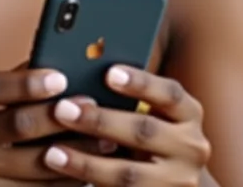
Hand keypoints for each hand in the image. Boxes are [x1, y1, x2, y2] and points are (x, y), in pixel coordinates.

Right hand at [0, 66, 109, 185]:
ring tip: (105, 140)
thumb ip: (3, 82)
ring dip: (73, 153)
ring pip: (33, 165)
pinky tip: (88, 173)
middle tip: (94, 107)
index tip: (60, 76)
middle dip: (60, 117)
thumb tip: (50, 60)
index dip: (27, 82)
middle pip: (18, 126)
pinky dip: (63, 183)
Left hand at [42, 66, 211, 185]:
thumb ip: (124, 93)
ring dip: (86, 163)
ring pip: (129, 175)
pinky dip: (89, 185)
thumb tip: (78, 66)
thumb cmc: (147, 129)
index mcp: (188, 112)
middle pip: (143, 132)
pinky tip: (64, 175)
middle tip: (61, 109)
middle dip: (99, 121)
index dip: (140, 82)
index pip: (169, 93)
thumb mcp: (150, 108)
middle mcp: (191, 148)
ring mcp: (178, 182)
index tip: (108, 72)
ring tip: (51, 153)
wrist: (173, 180)